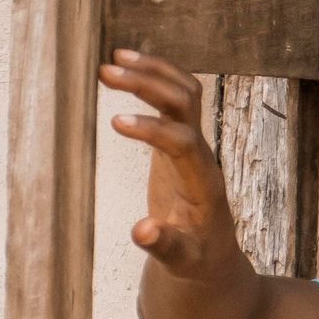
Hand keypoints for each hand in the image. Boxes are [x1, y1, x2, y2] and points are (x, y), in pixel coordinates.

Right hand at [100, 50, 239, 276]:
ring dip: (153, 71)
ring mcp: (193, 144)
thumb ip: (163, 246)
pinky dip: (153, 80)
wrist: (212, 253)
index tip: (114, 120)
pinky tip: (126, 69)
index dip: (153, 129)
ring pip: (184, 93)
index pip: (184, 141)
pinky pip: (173, 101)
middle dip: (149, 84)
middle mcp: (202, 154)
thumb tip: (142, 230)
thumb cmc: (196, 258)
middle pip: (186, 103)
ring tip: (113, 58)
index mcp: (203, 182)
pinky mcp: (180, 141)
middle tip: (106, 71)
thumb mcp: (181, 260)